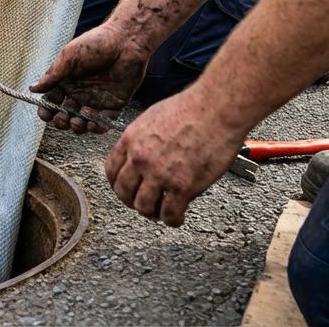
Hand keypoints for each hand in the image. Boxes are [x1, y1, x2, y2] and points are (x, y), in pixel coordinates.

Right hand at [30, 23, 147, 133]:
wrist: (126, 41)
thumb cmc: (96, 43)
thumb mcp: (69, 56)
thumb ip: (52, 74)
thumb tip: (32, 89)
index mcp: (66, 81)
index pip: (51, 102)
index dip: (46, 111)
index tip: (46, 114)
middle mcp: (79, 93)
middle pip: (65, 116)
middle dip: (61, 121)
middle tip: (64, 117)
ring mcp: (96, 100)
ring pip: (82, 122)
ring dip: (77, 126)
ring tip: (78, 120)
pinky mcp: (114, 105)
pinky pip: (103, 122)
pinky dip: (96, 126)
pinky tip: (93, 119)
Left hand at [104, 87, 247, 225]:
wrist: (217, 109)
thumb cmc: (193, 108)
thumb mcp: (153, 117)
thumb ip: (144, 139)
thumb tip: (143, 155)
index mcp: (131, 139)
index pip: (112, 170)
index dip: (117, 184)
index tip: (125, 190)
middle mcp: (140, 158)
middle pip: (124, 192)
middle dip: (132, 201)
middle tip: (143, 204)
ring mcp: (159, 174)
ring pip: (143, 207)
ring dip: (151, 213)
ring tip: (161, 212)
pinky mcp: (182, 187)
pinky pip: (169, 214)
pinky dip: (172, 220)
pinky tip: (178, 218)